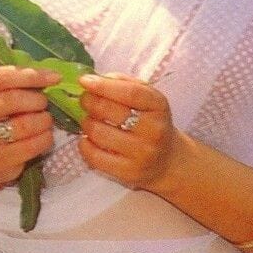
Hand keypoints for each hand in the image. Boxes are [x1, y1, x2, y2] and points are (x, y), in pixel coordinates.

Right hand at [0, 66, 60, 189]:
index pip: (4, 77)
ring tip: (46, 121)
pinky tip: (45, 137)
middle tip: (45, 104)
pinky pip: (29, 146)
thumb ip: (21, 83)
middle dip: (37, 100)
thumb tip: (53, 76)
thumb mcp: (1, 95)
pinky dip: (44, 139)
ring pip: (24, 124)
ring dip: (43, 121)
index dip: (32, 75)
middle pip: (13, 99)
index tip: (55, 77)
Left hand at [78, 72, 181, 190]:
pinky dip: (84, 144)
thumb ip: (124, 84)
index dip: (104, 86)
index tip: (84, 80)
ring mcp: (142, 154)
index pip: (131, 93)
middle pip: (112, 112)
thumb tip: (96, 79)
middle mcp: (154, 130)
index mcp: (159, 106)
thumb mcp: (147, 98)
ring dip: (86, 123)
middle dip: (90, 102)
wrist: (167, 160)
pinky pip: (95, 157)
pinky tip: (87, 138)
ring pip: (100, 134)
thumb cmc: (151, 121)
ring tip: (89, 120)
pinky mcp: (128, 173)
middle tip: (84, 99)